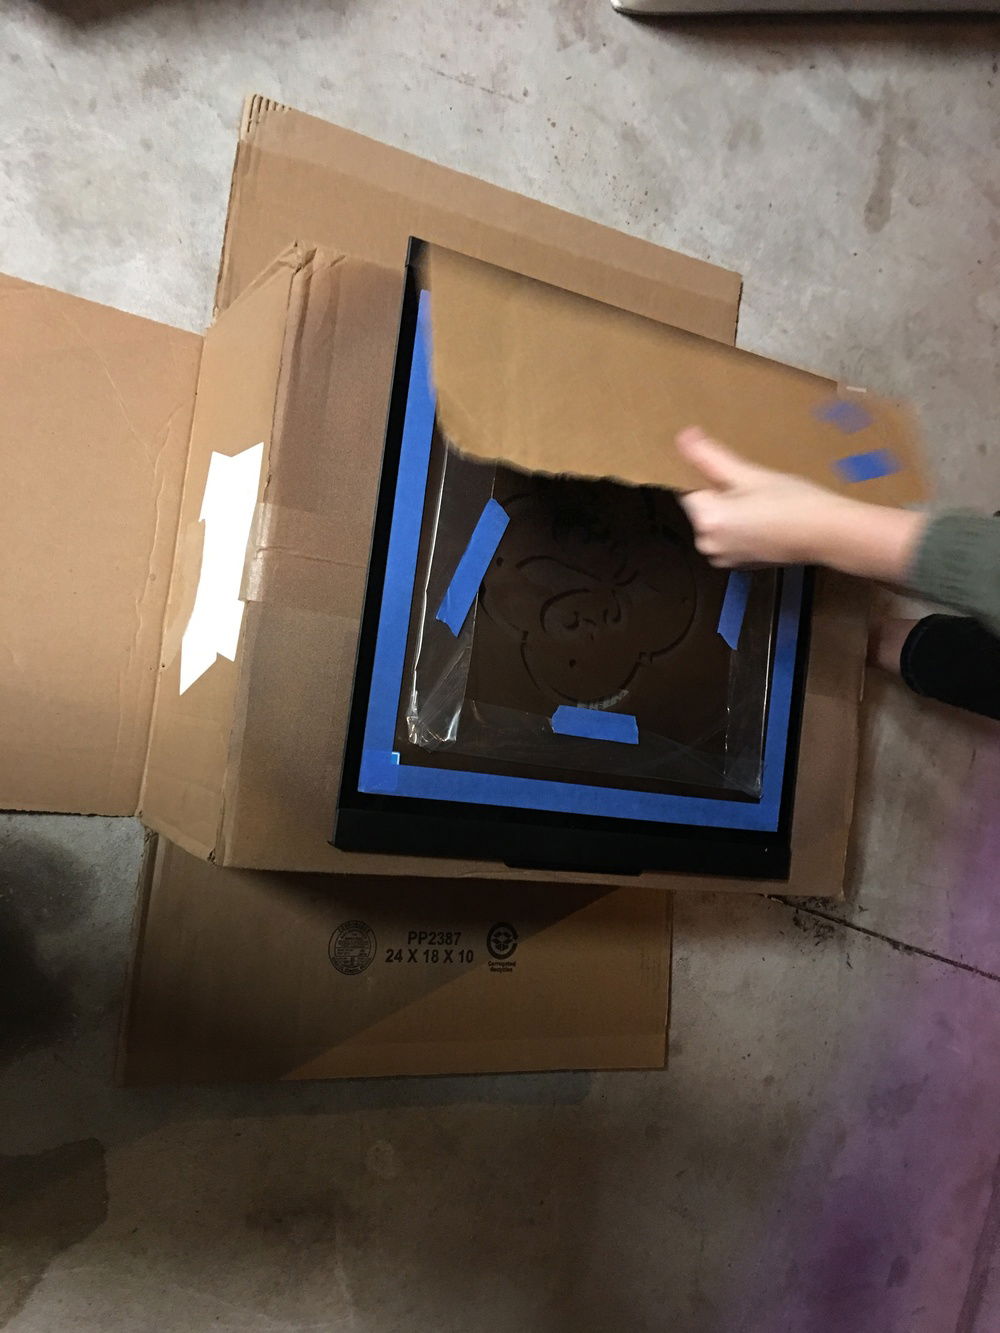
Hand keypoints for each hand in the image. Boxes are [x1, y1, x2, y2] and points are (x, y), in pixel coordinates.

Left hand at [674, 427, 925, 580]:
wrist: (828, 534)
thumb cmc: (793, 501)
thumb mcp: (750, 474)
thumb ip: (710, 457)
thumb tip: (682, 436)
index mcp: (707, 520)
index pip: (689, 490)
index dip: (710, 477)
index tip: (734, 472)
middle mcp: (708, 544)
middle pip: (703, 508)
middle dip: (722, 494)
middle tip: (755, 485)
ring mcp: (723, 558)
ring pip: (717, 522)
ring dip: (732, 509)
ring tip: (763, 500)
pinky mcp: (739, 564)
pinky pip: (731, 537)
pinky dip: (741, 526)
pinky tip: (766, 516)